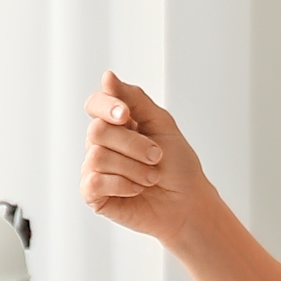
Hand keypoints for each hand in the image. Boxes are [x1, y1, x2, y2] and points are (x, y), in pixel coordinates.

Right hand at [82, 72, 210, 245]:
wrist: (187, 203)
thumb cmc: (178, 165)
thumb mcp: (162, 124)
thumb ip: (135, 99)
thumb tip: (107, 76)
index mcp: (117, 124)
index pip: (96, 104)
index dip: (107, 106)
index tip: (127, 115)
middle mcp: (102, 144)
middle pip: (97, 131)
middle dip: (134, 145)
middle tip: (156, 157)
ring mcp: (95, 169)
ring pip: (98, 157)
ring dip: (133, 168)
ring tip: (151, 177)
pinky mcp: (93, 194)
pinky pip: (94, 182)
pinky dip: (122, 185)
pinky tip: (136, 190)